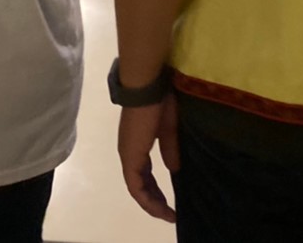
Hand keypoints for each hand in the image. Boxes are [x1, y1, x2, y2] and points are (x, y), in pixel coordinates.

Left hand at [117, 94, 179, 222]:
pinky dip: (146, 198)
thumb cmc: (160, 102)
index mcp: (137, 144)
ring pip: (137, 188)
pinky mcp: (131, 156)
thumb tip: (173, 169)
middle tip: (170, 214)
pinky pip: (136, 185)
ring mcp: (128, 154)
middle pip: (140, 185)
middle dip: (155, 201)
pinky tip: (159, 207)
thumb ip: (169, 149)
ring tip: (167, 215)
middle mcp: (129, 152)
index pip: (144, 175)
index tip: (170, 203)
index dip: (155, 190)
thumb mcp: (168, 129)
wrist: (147, 87)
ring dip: (151, 203)